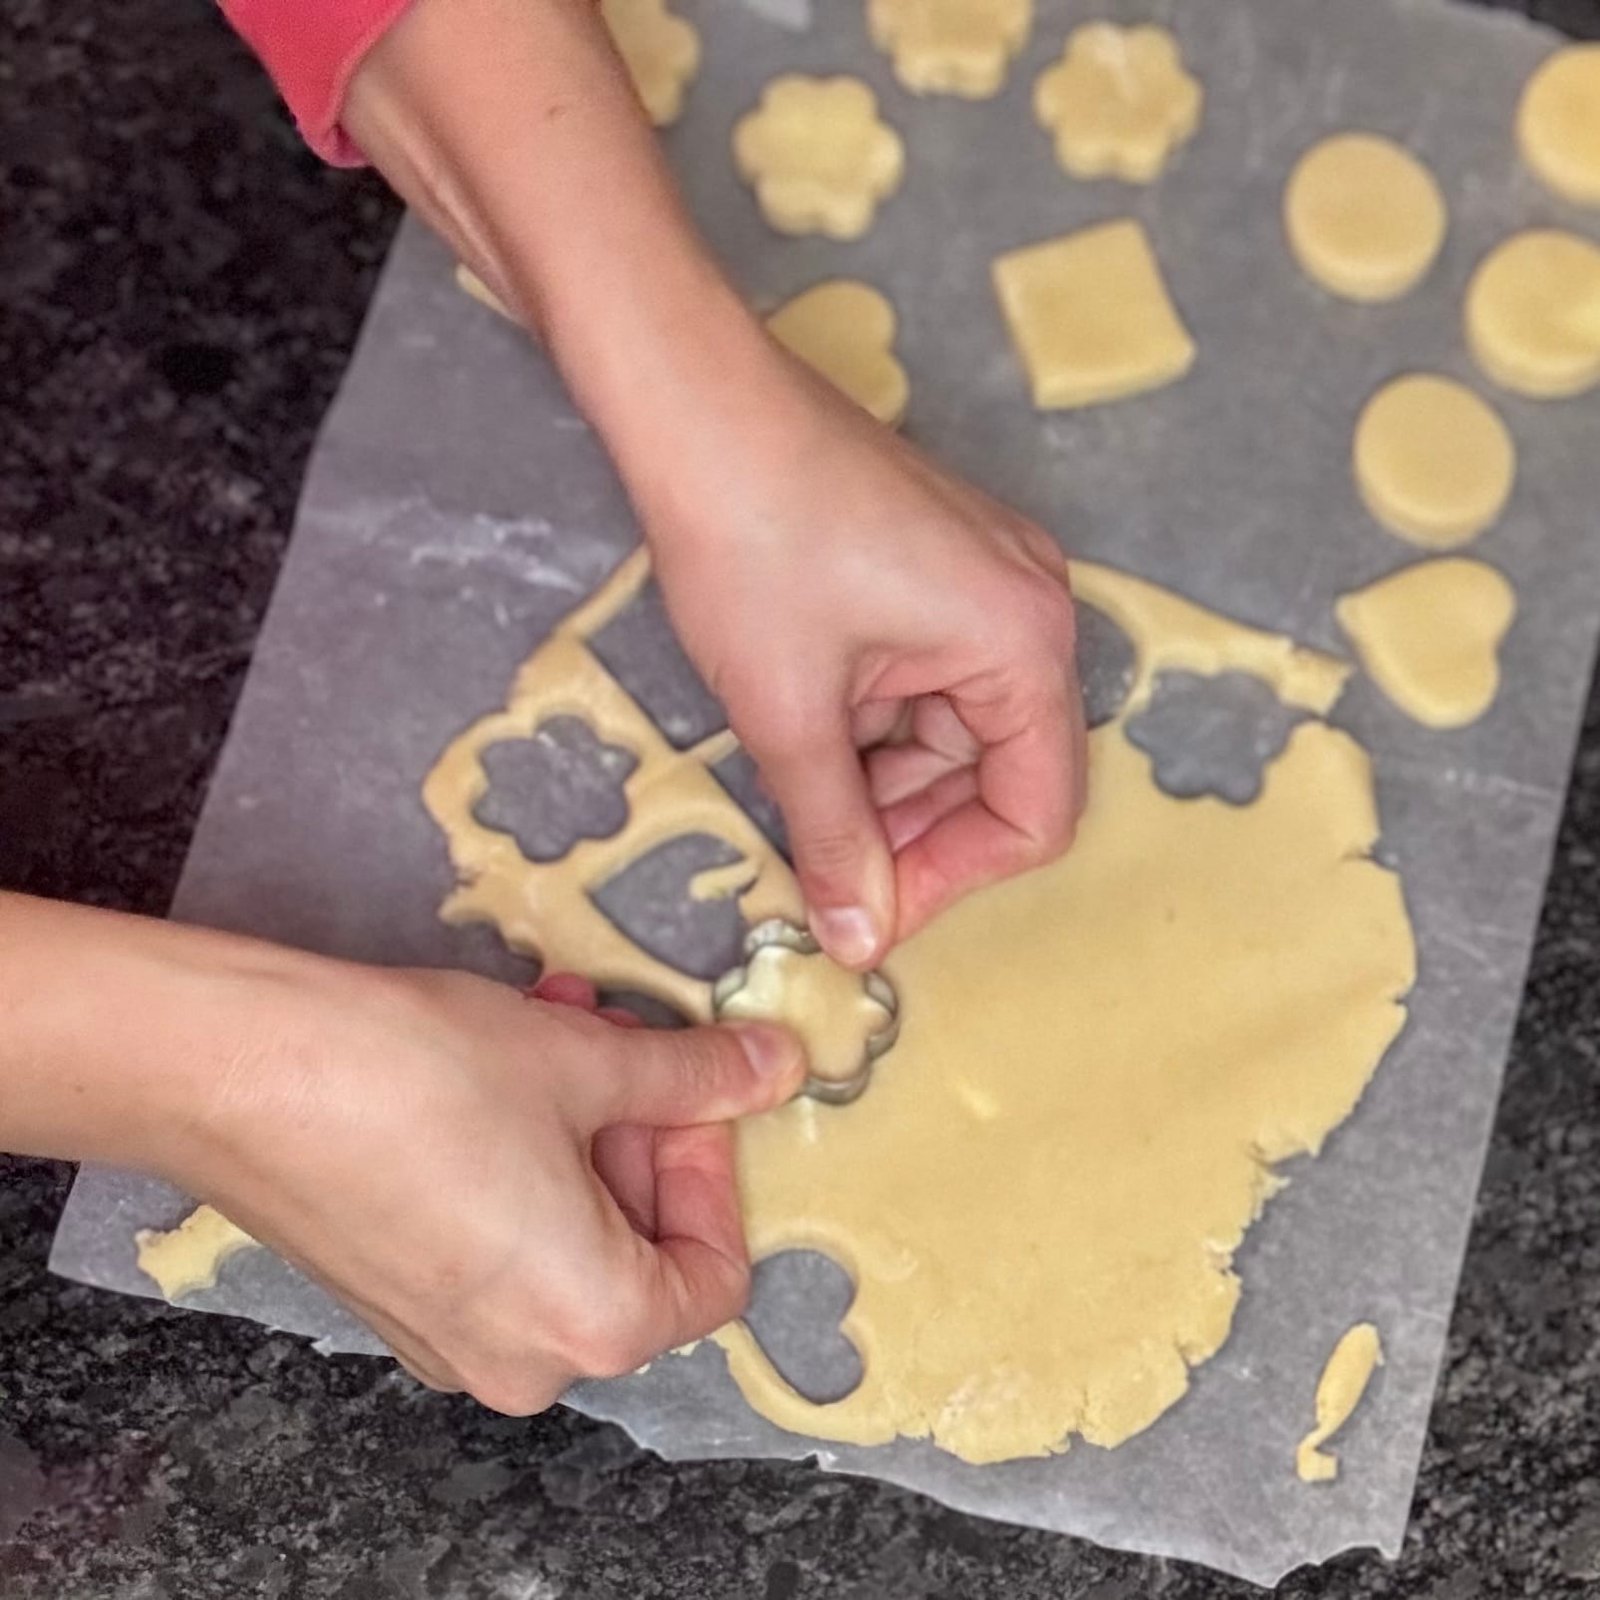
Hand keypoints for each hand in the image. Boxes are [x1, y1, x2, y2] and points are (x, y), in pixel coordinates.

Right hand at [177, 958, 803, 1412]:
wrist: (241, 1070)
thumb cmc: (422, 1074)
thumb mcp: (589, 1062)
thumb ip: (696, 1077)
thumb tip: (775, 1068)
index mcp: (594, 1325)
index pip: (715, 1274)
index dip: (713, 1169)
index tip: (689, 1091)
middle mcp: (523, 1358)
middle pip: (637, 1251)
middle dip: (640, 1130)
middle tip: (624, 1037)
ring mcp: (449, 1336)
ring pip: (566, 1230)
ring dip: (579, 1125)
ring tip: (561, 1024)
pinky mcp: (393, 1295)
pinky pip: (497, 1235)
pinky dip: (520, 1155)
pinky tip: (501, 1061)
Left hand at [342, 0, 1085, 968]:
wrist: (694, 403)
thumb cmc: (748, 549)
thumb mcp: (791, 715)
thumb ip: (836, 838)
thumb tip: (861, 945)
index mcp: (1024, 643)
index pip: (1036, 811)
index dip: (954, 879)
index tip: (869, 913)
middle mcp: (1035, 610)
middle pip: (1000, 772)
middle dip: (913, 830)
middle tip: (822, 864)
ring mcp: (991, 581)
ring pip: (957, 733)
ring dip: (885, 782)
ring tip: (798, 788)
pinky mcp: (944, 568)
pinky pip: (932, 682)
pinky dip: (877, 726)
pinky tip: (809, 731)